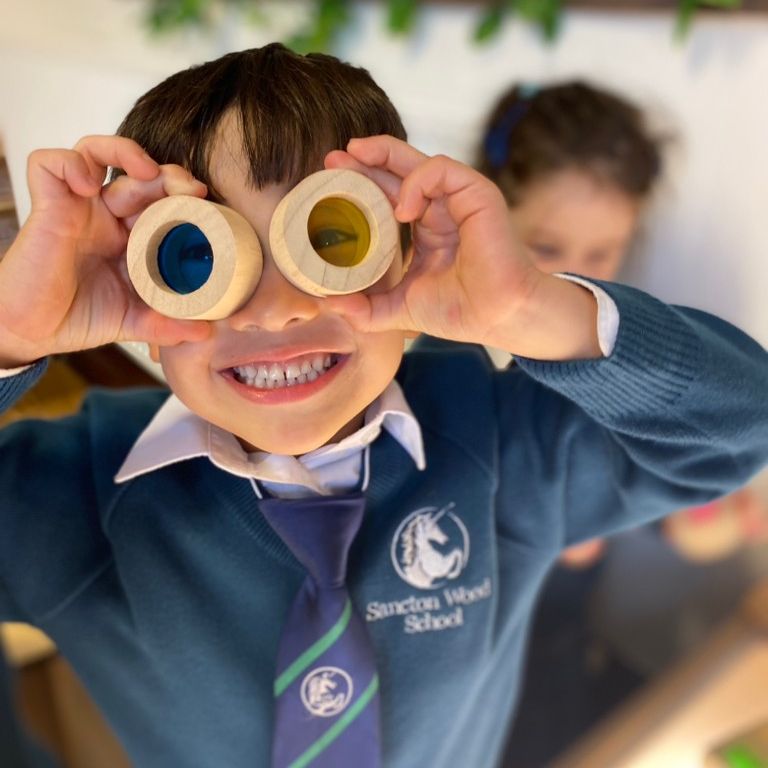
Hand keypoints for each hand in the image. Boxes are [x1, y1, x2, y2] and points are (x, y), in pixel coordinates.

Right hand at [0, 135, 210, 367]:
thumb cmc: (78, 318)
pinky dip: (69, 164)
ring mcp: (76, 208)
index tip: (205, 204)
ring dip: (123, 150)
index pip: (160, 199)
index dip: (182, 194)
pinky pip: (48, 164)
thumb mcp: (133, 321)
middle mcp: (105, 216)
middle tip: (191, 188)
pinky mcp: (46, 207)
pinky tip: (90, 186)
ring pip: (95, 151)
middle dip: (168, 173)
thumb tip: (205, 332)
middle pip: (138, 173)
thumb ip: (167, 325)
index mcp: (130, 236)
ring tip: (146, 170)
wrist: (34, 332)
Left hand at [324, 136, 600, 359]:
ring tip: (354, 158)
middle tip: (333, 157)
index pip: (390, 196)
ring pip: (418, 161)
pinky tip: (401, 209)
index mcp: (427, 231)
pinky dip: (416, 182)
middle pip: (399, 172)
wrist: (497, 316)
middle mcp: (442, 210)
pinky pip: (440, 170)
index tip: (332, 180)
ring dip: (383, 155)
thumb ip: (365, 309)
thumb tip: (327, 303)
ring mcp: (459, 200)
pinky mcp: (476, 193)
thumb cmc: (460, 312)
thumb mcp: (399, 310)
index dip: (362, 185)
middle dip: (365, 159)